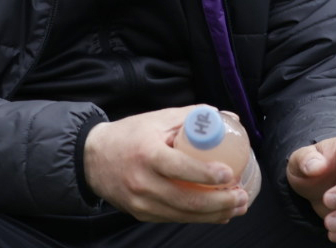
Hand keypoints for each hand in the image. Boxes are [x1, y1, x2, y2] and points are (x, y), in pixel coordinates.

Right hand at [83, 108, 248, 222]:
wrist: (93, 158)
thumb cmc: (130, 135)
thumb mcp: (158, 119)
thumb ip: (193, 117)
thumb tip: (228, 118)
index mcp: (146, 154)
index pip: (178, 168)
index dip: (205, 174)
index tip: (229, 174)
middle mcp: (142, 182)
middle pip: (186, 200)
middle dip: (220, 202)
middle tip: (242, 196)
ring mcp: (141, 202)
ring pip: (184, 215)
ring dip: (215, 214)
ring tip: (238, 206)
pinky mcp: (142, 214)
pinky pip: (175, 218)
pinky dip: (199, 218)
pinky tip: (218, 213)